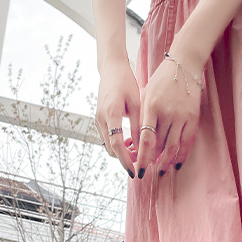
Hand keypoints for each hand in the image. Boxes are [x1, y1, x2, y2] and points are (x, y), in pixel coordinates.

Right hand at [95, 60, 140, 177]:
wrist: (111, 69)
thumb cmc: (127, 83)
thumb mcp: (137, 103)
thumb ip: (139, 126)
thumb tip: (143, 148)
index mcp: (111, 114)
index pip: (117, 145)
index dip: (126, 160)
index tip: (135, 171)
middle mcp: (101, 119)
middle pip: (111, 149)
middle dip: (124, 159)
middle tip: (140, 163)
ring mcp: (98, 119)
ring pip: (108, 144)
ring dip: (121, 152)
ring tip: (137, 153)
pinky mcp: (99, 118)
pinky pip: (107, 137)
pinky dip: (117, 144)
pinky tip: (130, 142)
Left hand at [134, 57, 202, 178]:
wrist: (184, 66)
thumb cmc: (161, 80)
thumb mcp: (146, 94)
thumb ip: (143, 116)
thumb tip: (139, 141)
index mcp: (151, 107)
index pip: (145, 138)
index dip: (142, 155)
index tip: (139, 167)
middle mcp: (167, 113)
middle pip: (159, 144)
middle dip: (152, 160)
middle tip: (147, 171)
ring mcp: (181, 117)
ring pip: (173, 146)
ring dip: (166, 161)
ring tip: (161, 172)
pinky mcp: (193, 118)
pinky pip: (187, 142)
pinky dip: (181, 155)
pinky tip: (176, 165)